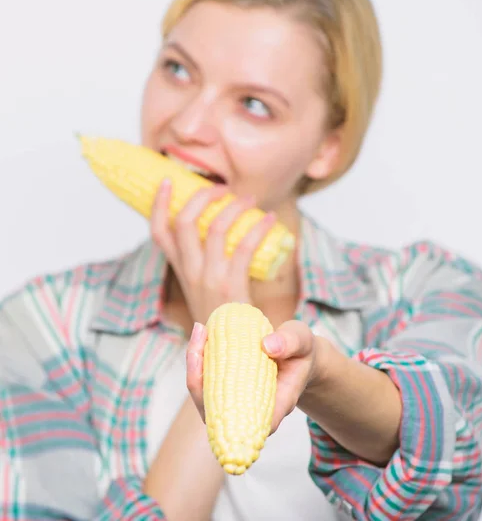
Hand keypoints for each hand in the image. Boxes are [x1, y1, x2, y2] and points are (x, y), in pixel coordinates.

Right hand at [150, 179, 276, 326]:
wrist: (233, 354)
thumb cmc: (222, 316)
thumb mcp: (201, 288)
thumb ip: (201, 263)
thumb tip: (213, 228)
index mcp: (180, 271)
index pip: (158, 233)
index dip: (159, 204)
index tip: (167, 181)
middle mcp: (189, 272)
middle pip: (185, 222)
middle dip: (202, 196)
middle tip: (222, 187)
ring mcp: (208, 279)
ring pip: (216, 229)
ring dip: (234, 207)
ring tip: (250, 199)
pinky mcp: (231, 287)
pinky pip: (244, 247)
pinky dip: (258, 228)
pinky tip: (270, 220)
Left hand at [186, 318, 323, 433]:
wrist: (297, 354)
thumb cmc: (301, 350)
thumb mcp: (302, 341)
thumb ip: (290, 343)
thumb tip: (267, 346)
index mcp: (276, 405)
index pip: (247, 424)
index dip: (223, 416)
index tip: (212, 386)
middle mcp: (252, 410)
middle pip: (215, 412)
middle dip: (198, 380)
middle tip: (199, 344)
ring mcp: (237, 401)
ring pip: (206, 396)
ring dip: (196, 366)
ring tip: (200, 331)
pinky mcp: (227, 389)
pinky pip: (207, 381)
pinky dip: (201, 360)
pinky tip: (202, 334)